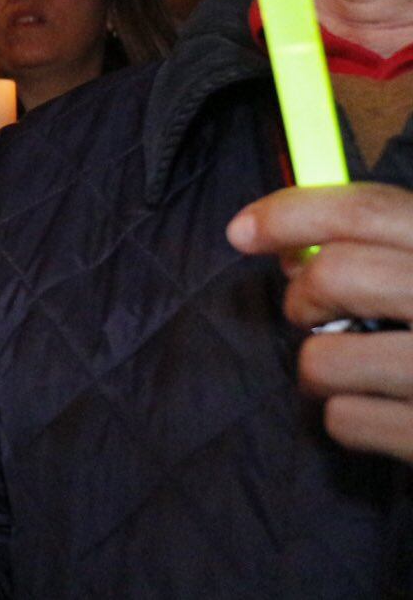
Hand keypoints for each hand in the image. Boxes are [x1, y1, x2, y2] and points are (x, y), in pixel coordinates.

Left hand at [229, 182, 412, 460]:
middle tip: (314, 315)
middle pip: (337, 276)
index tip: (241, 231)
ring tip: (352, 374)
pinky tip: (386, 415)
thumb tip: (290, 251)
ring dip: (320, 369)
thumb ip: (390, 251)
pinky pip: (346, 420)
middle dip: (303, 297)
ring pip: (324, 359)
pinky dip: (350, 418)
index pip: (368, 210)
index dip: (292, 212)